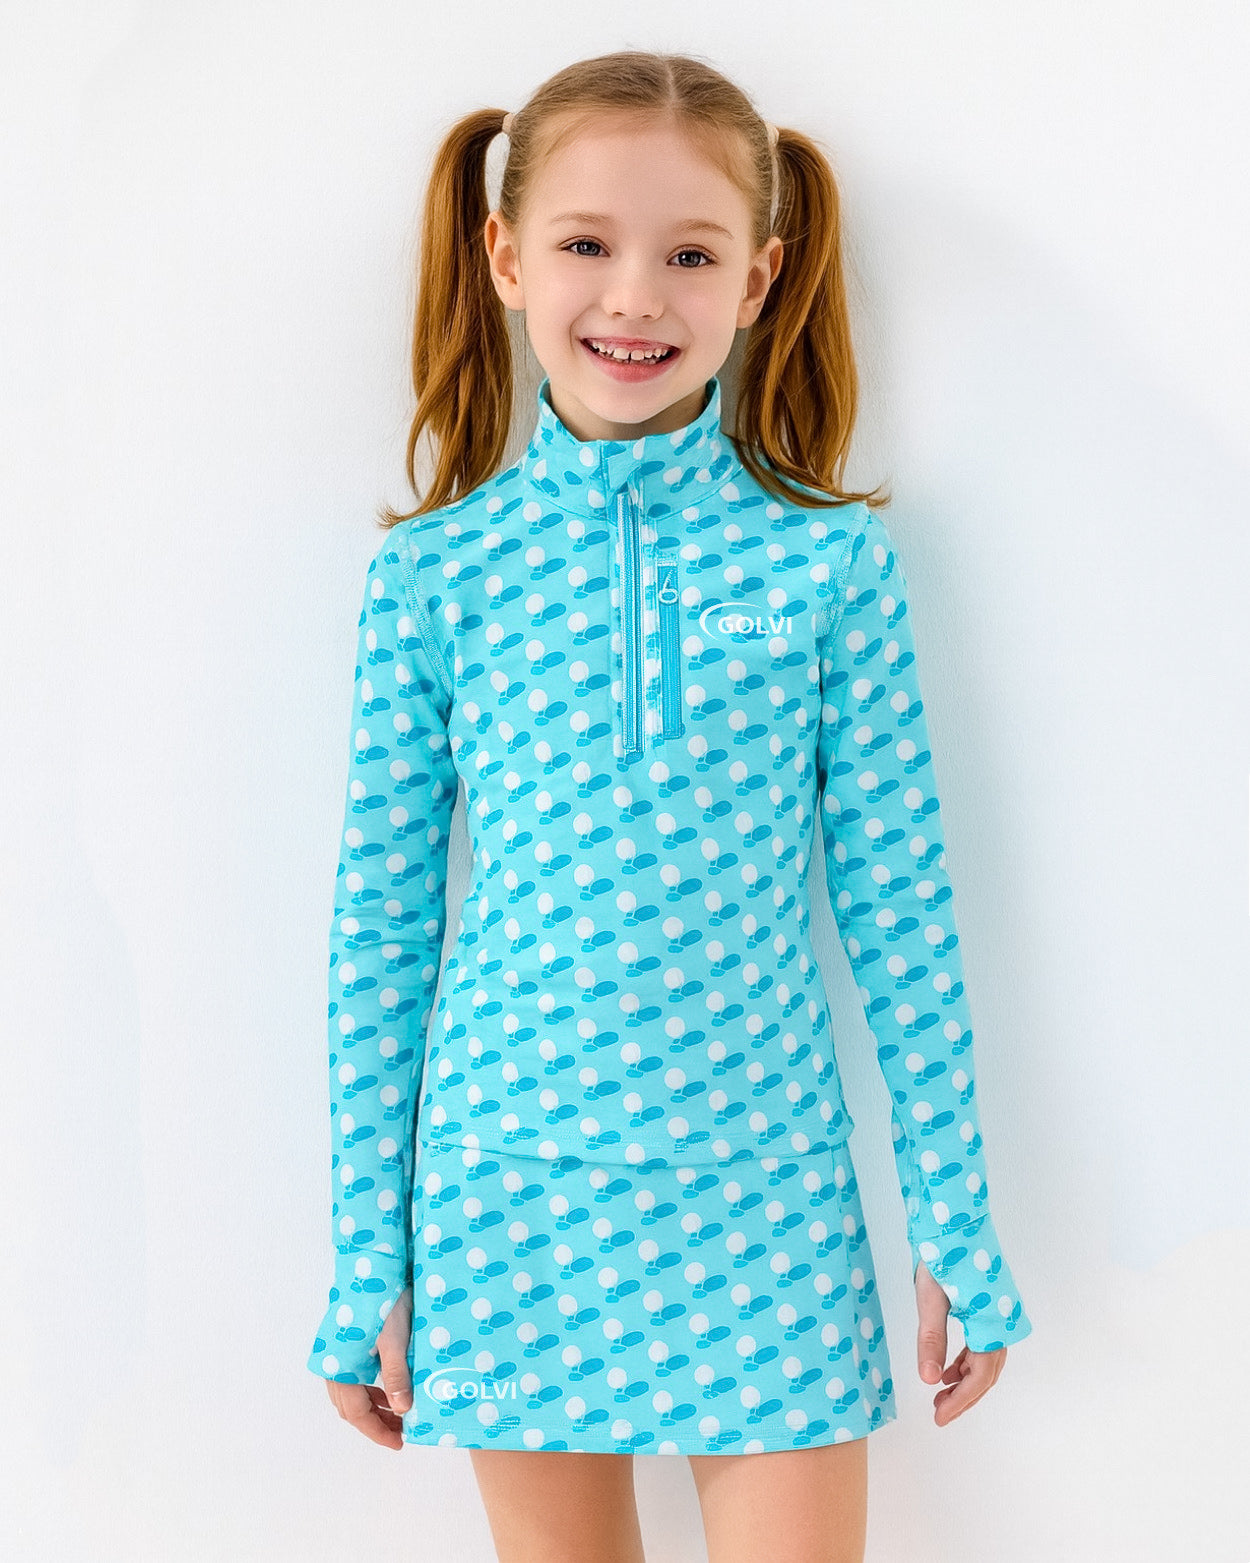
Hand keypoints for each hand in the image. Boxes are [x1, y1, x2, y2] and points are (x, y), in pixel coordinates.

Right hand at [323, 1283, 413, 1448]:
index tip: (399, 1443)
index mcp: (341, 1367)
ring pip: (350, 1395)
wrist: (372, 1265)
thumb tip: (402, 1410)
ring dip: (372, 1408)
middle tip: (401, 1432)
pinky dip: (369, 1390)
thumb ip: (396, 1377)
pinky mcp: (344, 1344)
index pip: (357, 1413)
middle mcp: (333, 1364)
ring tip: (398, 1415)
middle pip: (350, 1408)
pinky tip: (388, 1391)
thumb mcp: (394, 1339)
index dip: (378, 1431)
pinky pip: (352, 1378)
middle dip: (375, 1423)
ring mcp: (336, 1355)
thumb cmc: (383, 1301)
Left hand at [914, 1260, 1006, 1424]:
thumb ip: (931, 1339)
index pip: (980, 1376)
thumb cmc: (943, 1253)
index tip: (939, 1417)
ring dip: (966, 1379)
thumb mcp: (931, 1297)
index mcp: (993, 1322)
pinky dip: (968, 1359)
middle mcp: (1002, 1320)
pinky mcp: (991, 1304)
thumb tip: (928, 1380)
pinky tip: (949, 1367)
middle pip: (988, 1373)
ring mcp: (999, 1312)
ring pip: (987, 1359)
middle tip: (938, 1413)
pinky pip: (984, 1342)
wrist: (955, 1217)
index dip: (961, 1401)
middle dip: (964, 1396)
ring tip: (941, 1393)